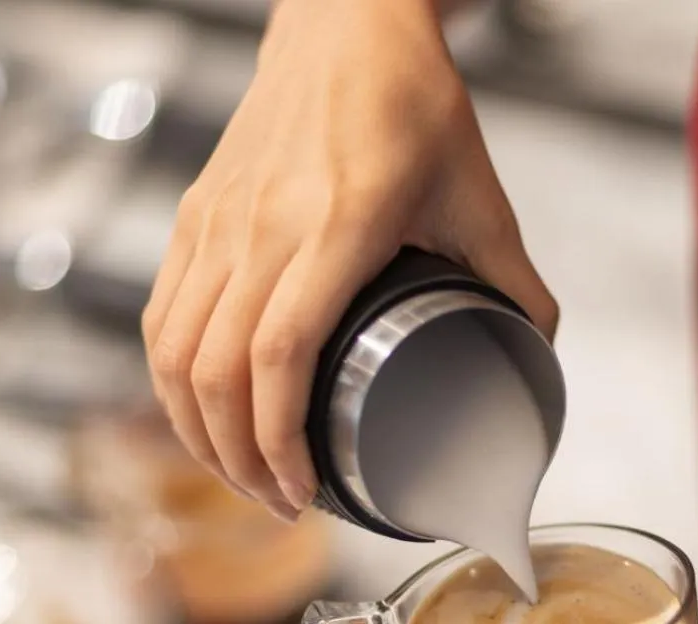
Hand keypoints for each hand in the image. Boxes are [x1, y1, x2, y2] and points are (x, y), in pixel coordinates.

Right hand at [143, 0, 556, 520]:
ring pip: (175, 353)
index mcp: (337, 225)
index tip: (305, 488)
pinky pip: (161, 318)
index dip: (280, 438)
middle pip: (216, 371)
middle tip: (281, 502)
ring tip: (241, 475)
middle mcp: (261, 228)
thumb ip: (516, 282)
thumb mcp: (481, 196)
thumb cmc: (410, 103)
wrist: (342, 26)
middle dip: (240, 460)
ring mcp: (216, 223)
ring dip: (198, 432)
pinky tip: (200, 416)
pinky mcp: (193, 219)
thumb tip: (536, 356)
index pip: (281, 352)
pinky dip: (171, 383)